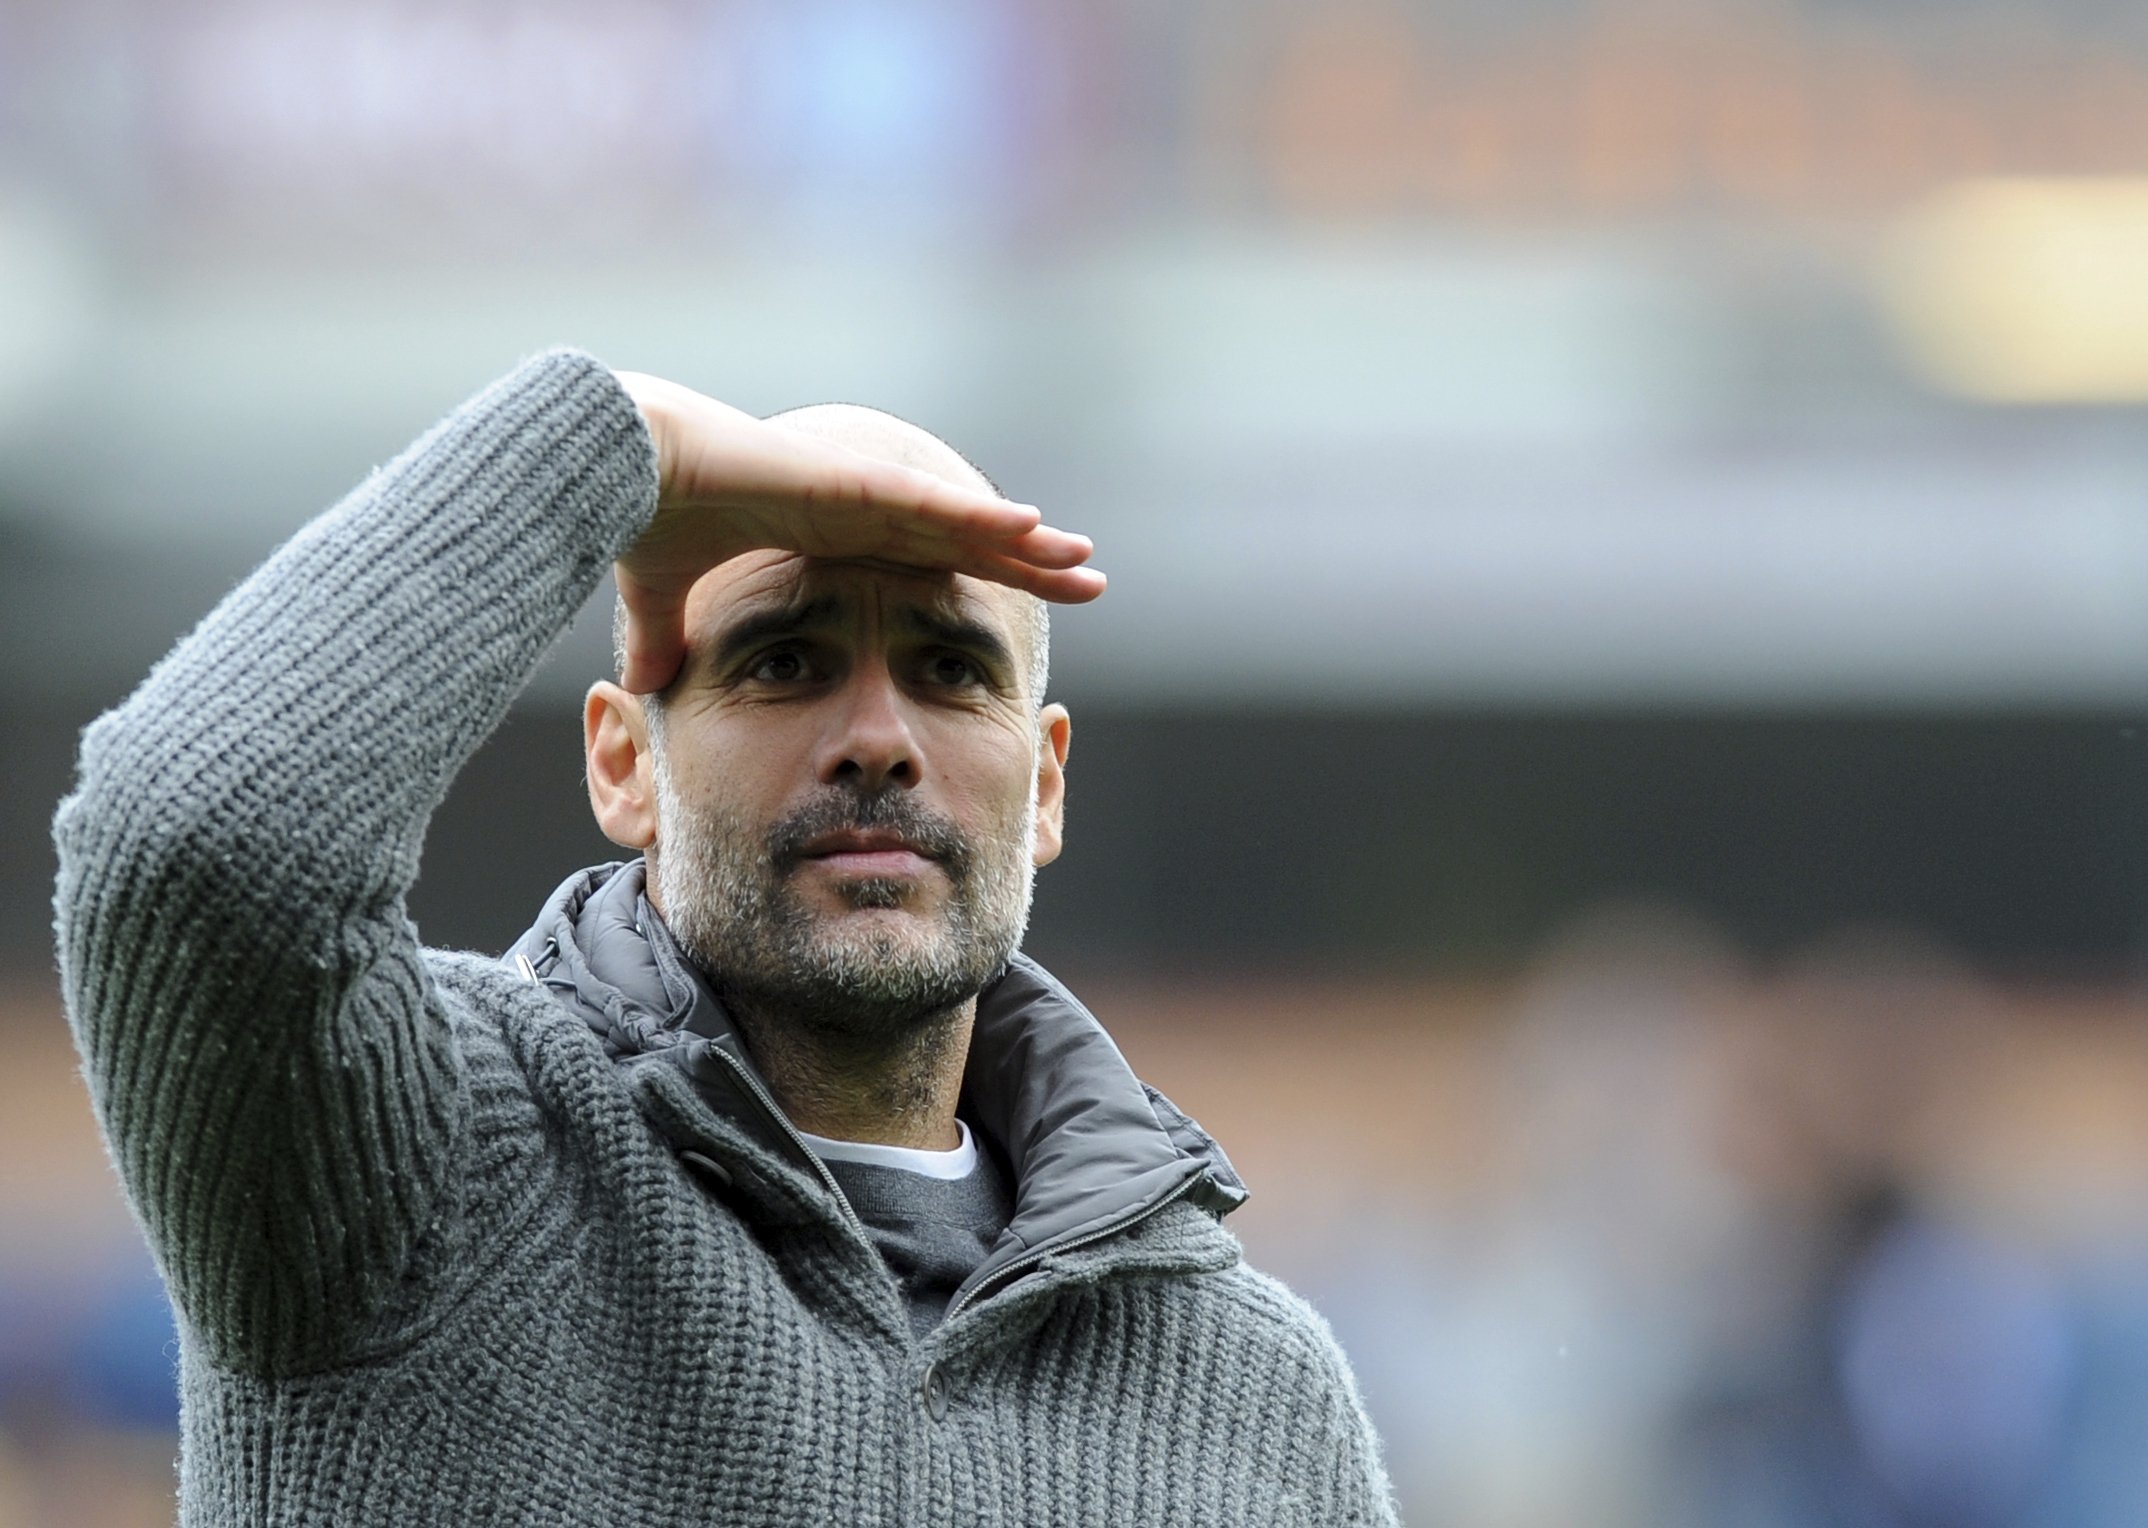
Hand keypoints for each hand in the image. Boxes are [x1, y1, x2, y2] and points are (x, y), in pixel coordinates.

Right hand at [611, 372, 1103, 694]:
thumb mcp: (661, 599)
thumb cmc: (645, 519)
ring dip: (1026, 540)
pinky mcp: (850, 482)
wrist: (623, 466)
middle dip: (1030, 561)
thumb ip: (661, 637)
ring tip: (1084, 557)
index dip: (981, 576)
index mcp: (831, 534)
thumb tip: (638, 687)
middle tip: (1090, 579)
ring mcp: (861, 493)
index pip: (927, 561)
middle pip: (968, 540)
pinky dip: (981, 515)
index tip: (1027, 596)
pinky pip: (929, 504)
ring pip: (965, 520)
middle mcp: (859, 511)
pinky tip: (1032, 526)